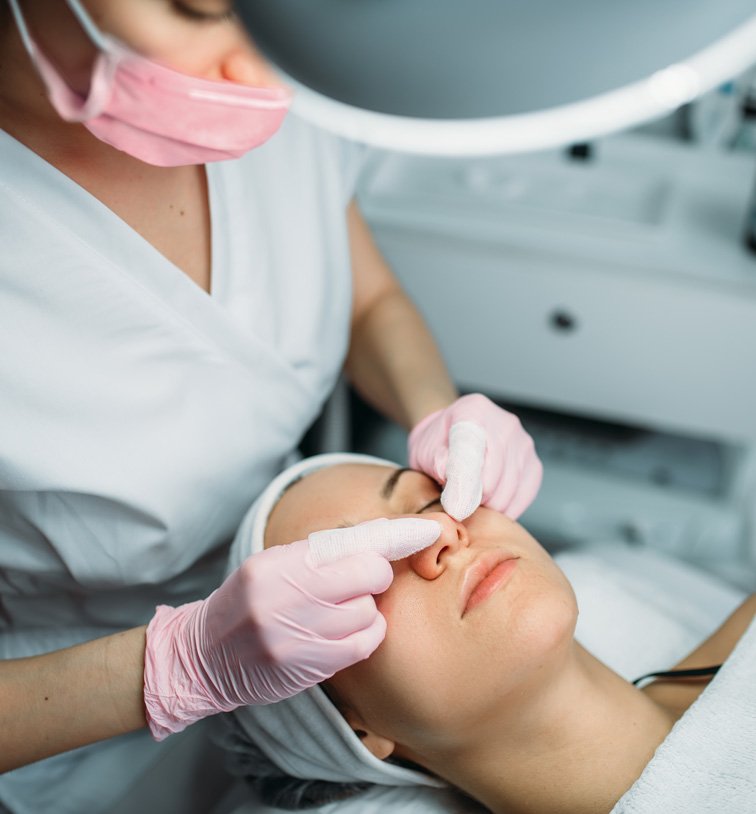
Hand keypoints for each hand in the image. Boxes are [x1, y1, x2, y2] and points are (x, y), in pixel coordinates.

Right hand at [143, 517, 440, 738]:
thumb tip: (382, 535)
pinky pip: (364, 644)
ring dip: (364, 609)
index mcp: (279, 563)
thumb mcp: (275, 563)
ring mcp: (297, 635)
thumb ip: (324, 551)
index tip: (425, 532)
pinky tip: (345, 631)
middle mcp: (286, 596)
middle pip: (368, 574)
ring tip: (338, 610)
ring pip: (368, 611)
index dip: (394, 538)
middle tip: (362, 580)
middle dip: (375, 575)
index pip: (349, 542)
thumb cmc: (250, 601)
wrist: (206, 656)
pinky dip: (365, 634)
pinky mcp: (308, 667)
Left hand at [408, 393, 541, 520]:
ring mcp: (524, 443)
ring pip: (508, 490)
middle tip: (456, 503)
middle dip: (473, 499)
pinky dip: (506, 509)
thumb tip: (454, 486)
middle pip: (493, 475)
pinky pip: (523, 496)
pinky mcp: (535, 463)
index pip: (470, 449)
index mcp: (473, 411)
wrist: (454, 433)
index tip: (455, 510)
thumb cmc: (438, 442)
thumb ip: (436, 462)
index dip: (463, 483)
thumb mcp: (425, 449)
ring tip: (470, 500)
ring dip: (488, 506)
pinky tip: (490, 506)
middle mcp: (505, 424)